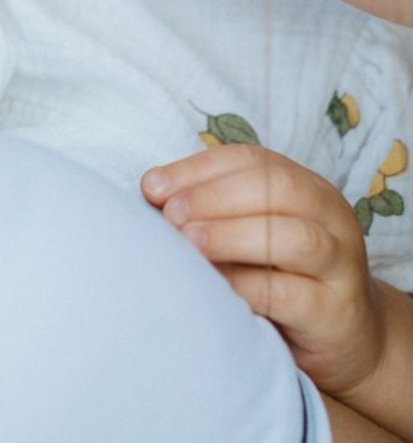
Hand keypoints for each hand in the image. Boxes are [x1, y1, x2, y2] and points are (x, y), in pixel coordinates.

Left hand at [141, 145, 381, 397]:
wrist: (347, 337)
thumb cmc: (280, 273)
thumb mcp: (249, 230)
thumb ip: (209, 207)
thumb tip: (150, 191)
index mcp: (305, 186)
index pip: (249, 160)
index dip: (196, 169)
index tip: (152, 187)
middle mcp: (330, 217)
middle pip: (275, 189)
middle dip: (212, 198)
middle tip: (170, 216)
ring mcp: (340, 265)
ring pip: (292, 237)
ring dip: (230, 235)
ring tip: (188, 243)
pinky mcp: (336, 313)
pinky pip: (290, 293)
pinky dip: (246, 285)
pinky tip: (214, 285)